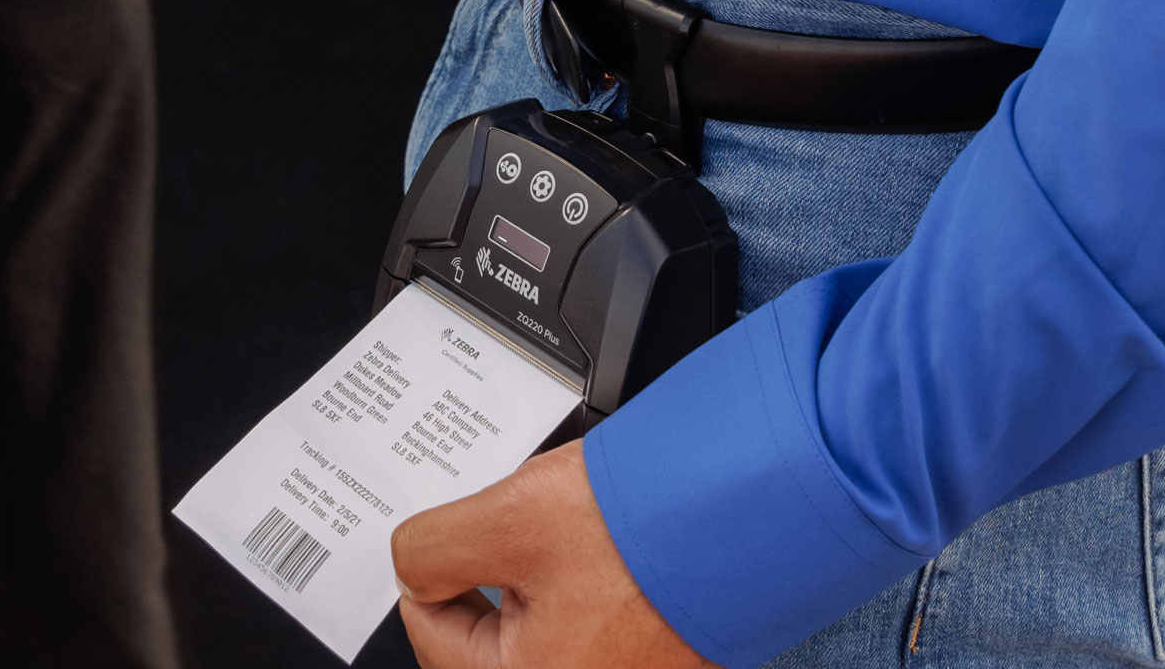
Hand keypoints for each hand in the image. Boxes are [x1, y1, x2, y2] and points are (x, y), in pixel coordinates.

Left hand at [395, 442, 714, 668]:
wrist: (752, 510)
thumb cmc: (646, 528)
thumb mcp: (507, 519)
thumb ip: (433, 549)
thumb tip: (411, 565)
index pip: (432, 631)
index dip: (437, 564)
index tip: (460, 527)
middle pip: (487, 634)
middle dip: (495, 570)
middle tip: (521, 524)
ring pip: (539, 620)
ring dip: (538, 572)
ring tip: (570, 528)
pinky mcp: (655, 659)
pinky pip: (591, 620)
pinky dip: (586, 580)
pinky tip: (603, 544)